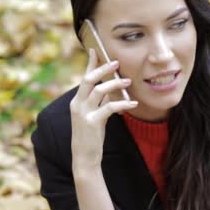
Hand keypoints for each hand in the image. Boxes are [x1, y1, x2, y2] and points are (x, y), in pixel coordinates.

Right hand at [70, 49, 137, 172]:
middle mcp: (77, 104)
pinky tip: (133, 103)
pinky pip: (109, 107)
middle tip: (117, 62)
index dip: (90, 64)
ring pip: (99, 90)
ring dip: (115, 84)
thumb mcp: (94, 117)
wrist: (84, 158)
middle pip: (89, 80)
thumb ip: (99, 103)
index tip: (96, 50)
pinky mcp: (92, 122)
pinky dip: (122, 103)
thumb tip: (110, 90)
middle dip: (103, 69)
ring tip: (129, 82)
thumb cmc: (91, 137)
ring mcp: (83, 113)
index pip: (84, 78)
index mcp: (76, 101)